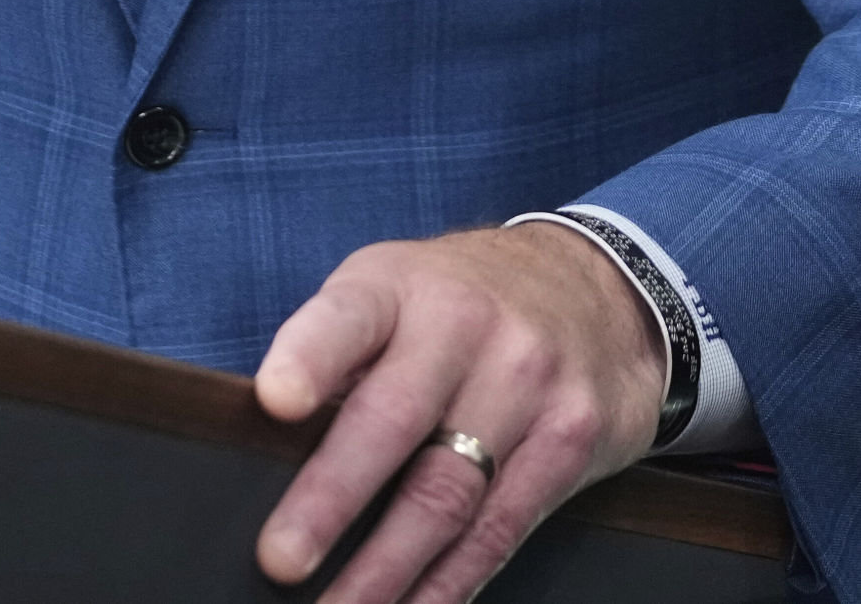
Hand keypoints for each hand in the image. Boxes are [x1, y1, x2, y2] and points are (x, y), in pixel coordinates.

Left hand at [252, 222, 666, 601]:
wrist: (592, 286)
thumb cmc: (459, 304)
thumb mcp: (394, 291)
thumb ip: (339, 356)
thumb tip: (268, 452)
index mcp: (400, 286)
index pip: (348, 316)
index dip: (310, 357)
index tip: (275, 401)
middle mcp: (465, 326)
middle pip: (394, 419)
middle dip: (332, 498)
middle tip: (281, 559)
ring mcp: (527, 381)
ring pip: (448, 491)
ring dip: (385, 567)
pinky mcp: (571, 437)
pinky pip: (501, 526)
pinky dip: (449, 582)